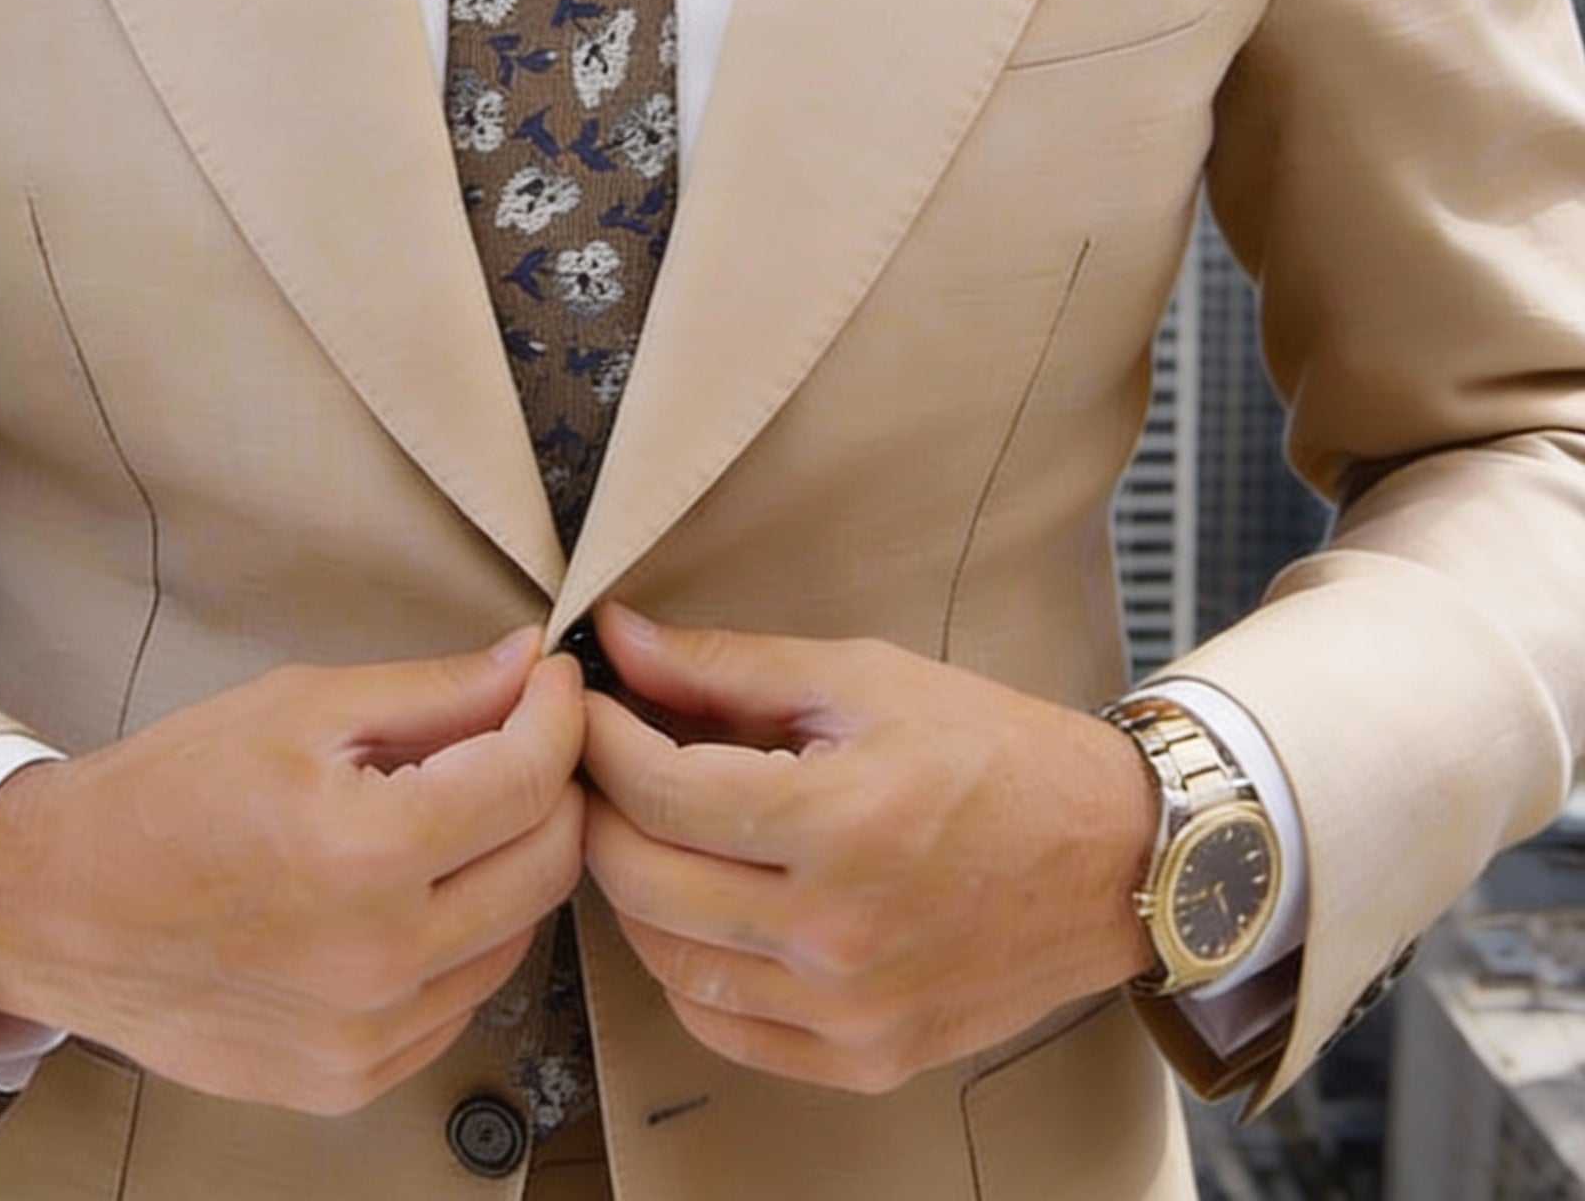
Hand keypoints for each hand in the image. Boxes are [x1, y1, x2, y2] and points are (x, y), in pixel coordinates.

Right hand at [0, 630, 584, 1114]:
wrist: (59, 908)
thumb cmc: (168, 795)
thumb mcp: (300, 707)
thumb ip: (433, 691)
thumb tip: (528, 664)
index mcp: (364, 853)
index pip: (529, 780)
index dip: (558, 715)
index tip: (552, 683)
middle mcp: (377, 960)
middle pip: (548, 865)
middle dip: (554, 786)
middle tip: (521, 737)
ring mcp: (366, 1036)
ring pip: (518, 936)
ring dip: (512, 862)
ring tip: (457, 811)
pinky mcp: (350, 1080)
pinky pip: (462, 1000)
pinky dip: (465, 936)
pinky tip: (416, 889)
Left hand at [581, 603, 1157, 1094]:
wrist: (1111, 857)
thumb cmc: (993, 752)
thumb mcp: (861, 678)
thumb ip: (727, 665)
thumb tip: (620, 640)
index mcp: (839, 823)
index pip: (659, 792)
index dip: (600, 740)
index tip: (586, 705)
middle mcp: (838, 933)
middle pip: (643, 881)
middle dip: (598, 809)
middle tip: (599, 760)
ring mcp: (850, 1010)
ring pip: (667, 962)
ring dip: (632, 889)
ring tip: (646, 827)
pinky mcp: (865, 1058)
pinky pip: (723, 1029)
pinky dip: (686, 969)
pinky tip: (698, 908)